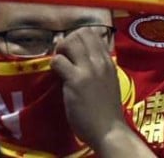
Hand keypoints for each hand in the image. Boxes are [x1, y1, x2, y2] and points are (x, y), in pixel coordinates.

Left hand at [50, 26, 126, 149]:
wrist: (109, 130)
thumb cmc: (107, 111)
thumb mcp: (109, 82)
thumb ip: (99, 68)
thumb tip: (82, 57)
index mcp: (108, 61)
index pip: (93, 33)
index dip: (78, 37)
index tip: (72, 50)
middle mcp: (100, 61)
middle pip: (81, 33)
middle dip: (68, 40)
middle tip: (63, 55)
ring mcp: (89, 70)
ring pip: (70, 41)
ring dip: (60, 49)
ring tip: (59, 63)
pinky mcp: (76, 80)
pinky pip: (59, 60)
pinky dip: (54, 64)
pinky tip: (56, 74)